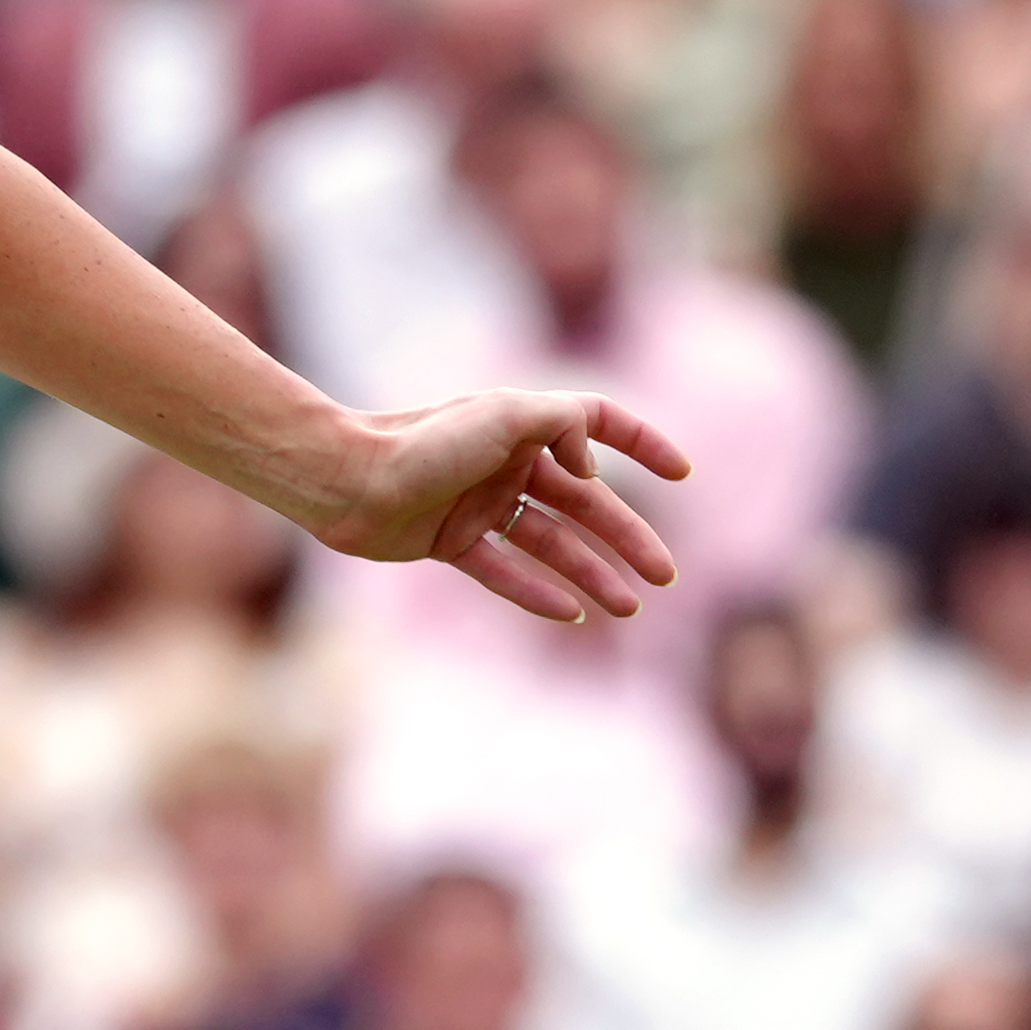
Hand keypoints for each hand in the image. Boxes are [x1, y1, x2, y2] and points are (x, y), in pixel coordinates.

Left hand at [300, 388, 697, 630]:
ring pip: (551, 543)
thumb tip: (593, 467)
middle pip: (586, 503)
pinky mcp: (451, 543)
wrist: (348, 480)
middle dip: (628, 539)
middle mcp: (507, 462)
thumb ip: (564, 424)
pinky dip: (537, 592)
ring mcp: (481, 505)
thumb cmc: (424, 441)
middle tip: (665, 577)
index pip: (601, 425)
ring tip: (628, 608)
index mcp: (525, 425)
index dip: (644, 444)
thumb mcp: (505, 415)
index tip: (682, 473)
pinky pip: (505, 572)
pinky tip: (572, 614)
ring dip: (591, 574)